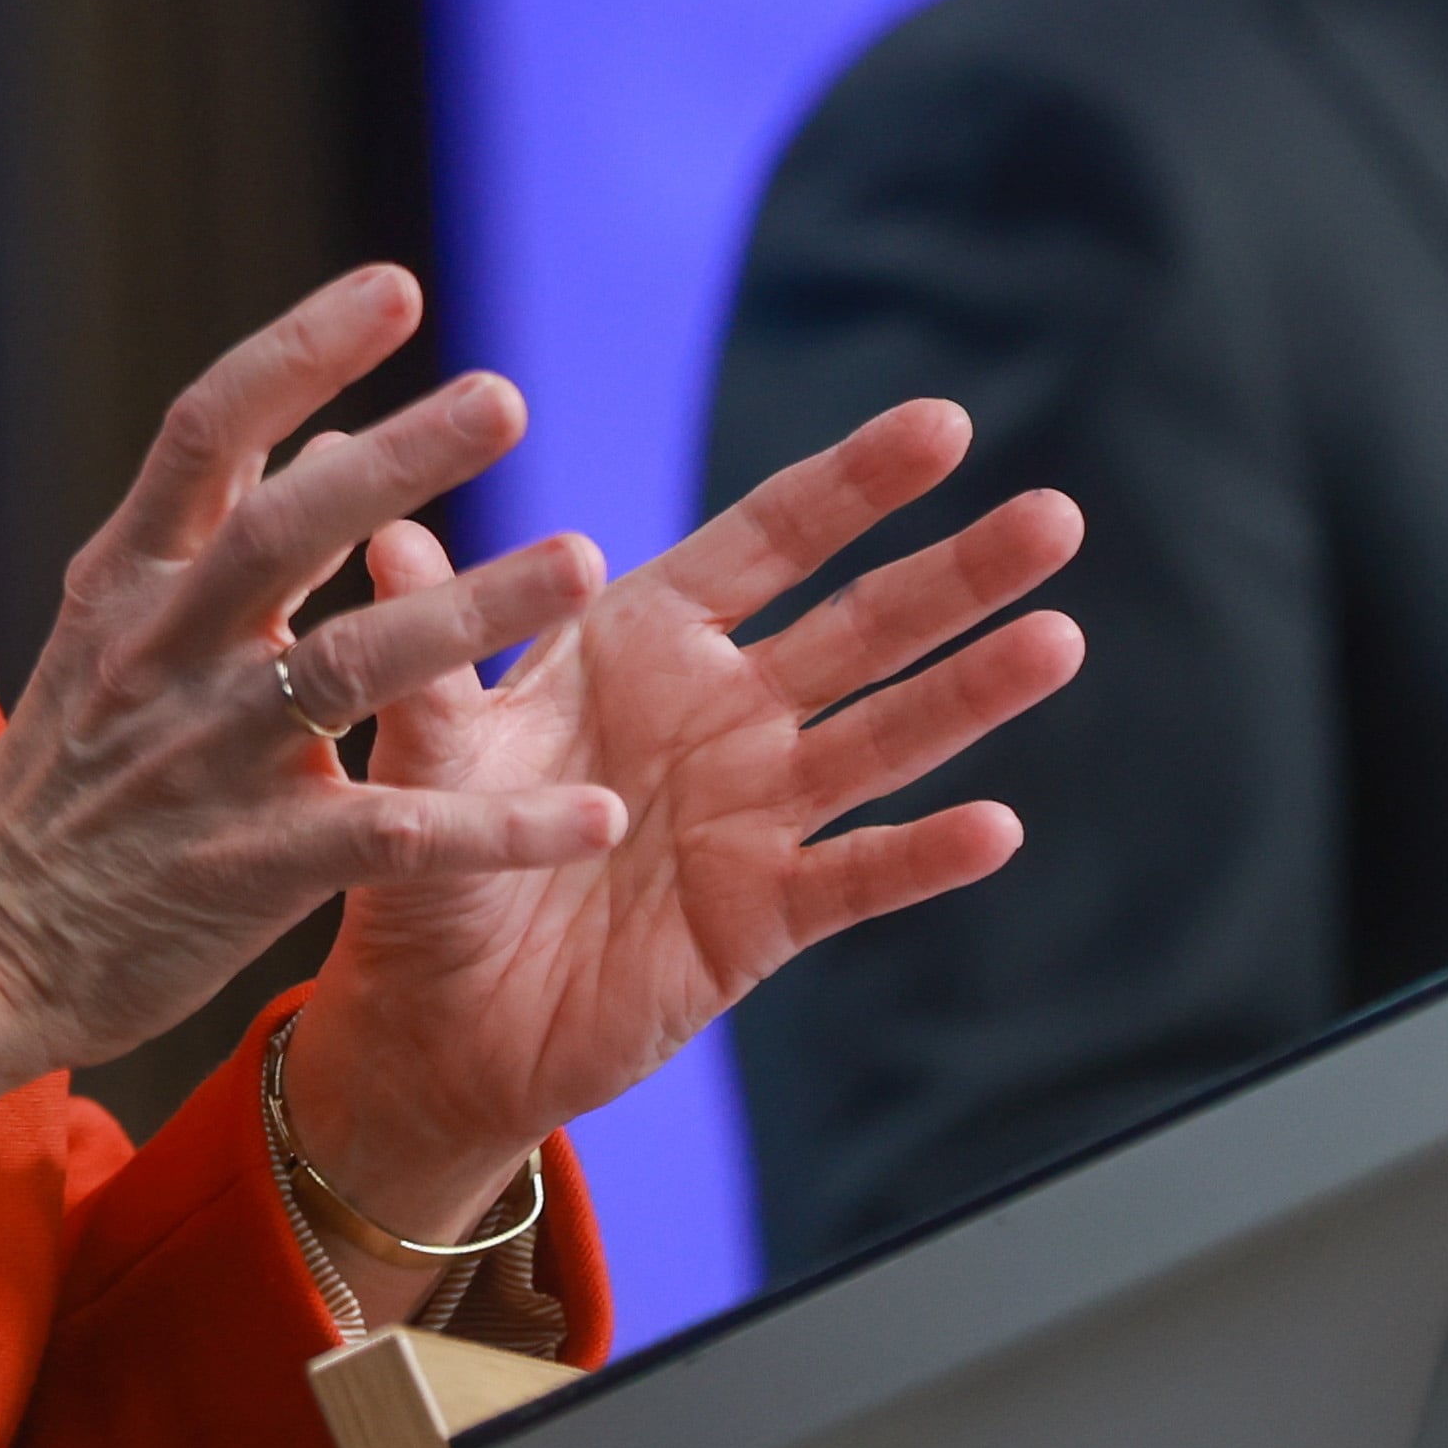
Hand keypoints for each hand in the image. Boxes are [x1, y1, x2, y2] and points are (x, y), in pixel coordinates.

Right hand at [0, 268, 622, 1196]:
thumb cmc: (66, 779)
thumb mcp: (112, 626)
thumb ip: (215, 529)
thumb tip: (317, 425)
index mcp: (129, 579)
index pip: (206, 431)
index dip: (296, 350)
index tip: (398, 285)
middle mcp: (163, 651)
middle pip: (281, 528)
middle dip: (396, 458)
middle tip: (506, 397)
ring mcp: (204, 759)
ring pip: (348, 667)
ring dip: (472, 612)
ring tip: (582, 559)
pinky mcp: (248, 870)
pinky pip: (393, 837)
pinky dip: (499, 827)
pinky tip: (596, 814)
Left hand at [278, 401, 1082, 1263]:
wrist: (435, 1023)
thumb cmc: (427, 861)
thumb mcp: (425, 749)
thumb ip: (433, 654)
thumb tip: (389, 534)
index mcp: (646, 639)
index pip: (772, 538)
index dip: (856, 483)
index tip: (943, 424)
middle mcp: (722, 710)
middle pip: (863, 625)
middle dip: (957, 573)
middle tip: (1055, 516)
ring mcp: (755, 812)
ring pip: (885, 736)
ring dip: (971, 694)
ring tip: (1059, 638)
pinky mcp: (761, 917)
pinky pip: (855, 878)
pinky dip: (921, 856)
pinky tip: (995, 825)